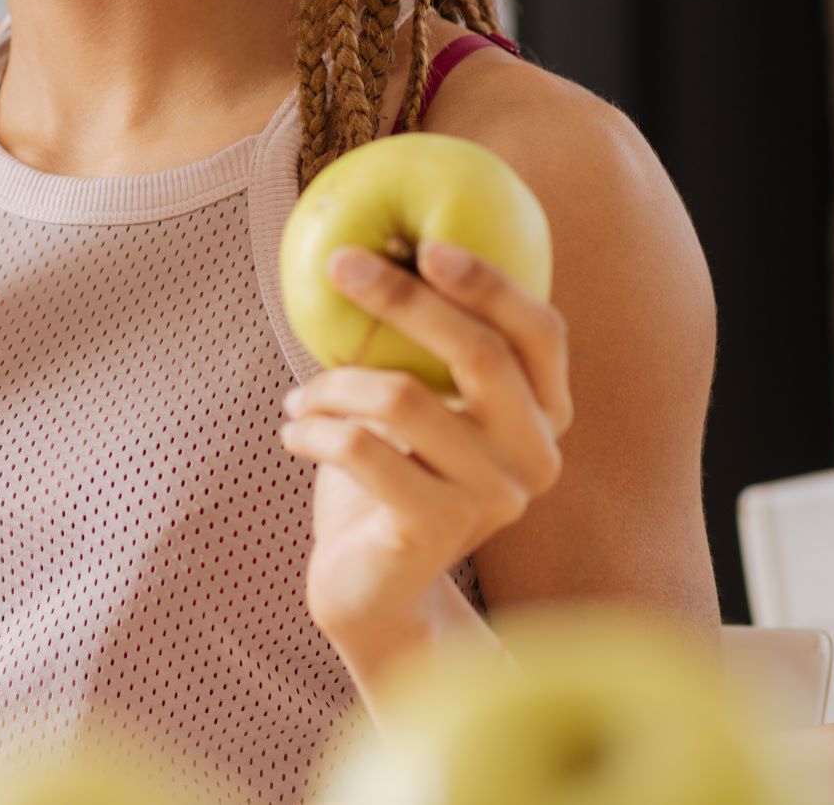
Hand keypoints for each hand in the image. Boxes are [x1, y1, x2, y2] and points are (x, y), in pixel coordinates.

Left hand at [278, 239, 573, 649]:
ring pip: (404, 398)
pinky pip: (363, 449)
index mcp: (543, 415)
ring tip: (299, 394)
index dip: (492, 283)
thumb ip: (418, 345)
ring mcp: (495, 499)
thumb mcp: (413, 404)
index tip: (428, 243)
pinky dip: (313, 428)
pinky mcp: (439, 531)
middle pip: (480, 353)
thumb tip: (370, 245)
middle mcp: (535, 457)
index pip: (541, 333)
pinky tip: (291, 432)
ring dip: (333, 382)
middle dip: (404, 299)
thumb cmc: (387, 476)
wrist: (371, 590)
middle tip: (341, 266)